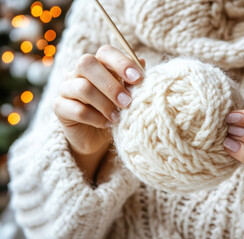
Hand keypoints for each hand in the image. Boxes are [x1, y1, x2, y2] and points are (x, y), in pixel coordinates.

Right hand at [54, 45, 144, 179]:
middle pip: (87, 63)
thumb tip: (142, 62)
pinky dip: (96, 119)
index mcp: (98, 64)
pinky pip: (77, 110)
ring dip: (105, 104)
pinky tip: (107, 124)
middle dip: (111, 84)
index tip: (138, 79)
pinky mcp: (59, 107)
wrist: (99, 139)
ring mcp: (66, 88)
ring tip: (119, 117)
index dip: (122, 62)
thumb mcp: (127, 96)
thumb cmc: (116, 112)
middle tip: (127, 102)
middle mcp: (79, 72)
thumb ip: (132, 81)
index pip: (106, 52)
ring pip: (82, 88)